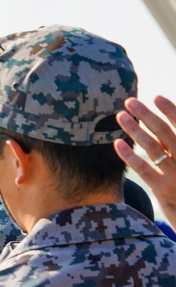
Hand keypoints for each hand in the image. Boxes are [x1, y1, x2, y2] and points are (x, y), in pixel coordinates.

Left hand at [116, 96, 175, 222]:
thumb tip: (167, 125)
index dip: (170, 110)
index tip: (155, 97)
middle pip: (164, 132)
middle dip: (146, 114)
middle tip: (130, 101)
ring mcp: (175, 174)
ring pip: (152, 147)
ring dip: (134, 129)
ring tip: (120, 116)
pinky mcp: (163, 190)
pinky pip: (143, 169)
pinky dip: (129, 155)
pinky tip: (116, 143)